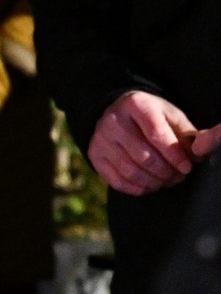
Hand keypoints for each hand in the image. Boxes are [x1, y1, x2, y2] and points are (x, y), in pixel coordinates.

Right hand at [87, 91, 220, 195]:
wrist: (117, 112)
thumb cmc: (150, 116)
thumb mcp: (170, 116)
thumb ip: (187, 134)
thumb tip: (199, 154)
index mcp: (135, 105)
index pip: (156, 135)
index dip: (174, 155)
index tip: (187, 168)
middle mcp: (113, 121)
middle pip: (143, 156)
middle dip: (165, 172)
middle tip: (178, 177)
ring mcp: (100, 139)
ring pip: (130, 171)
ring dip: (153, 182)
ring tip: (166, 181)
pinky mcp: (94, 155)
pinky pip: (116, 181)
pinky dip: (137, 188)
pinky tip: (150, 185)